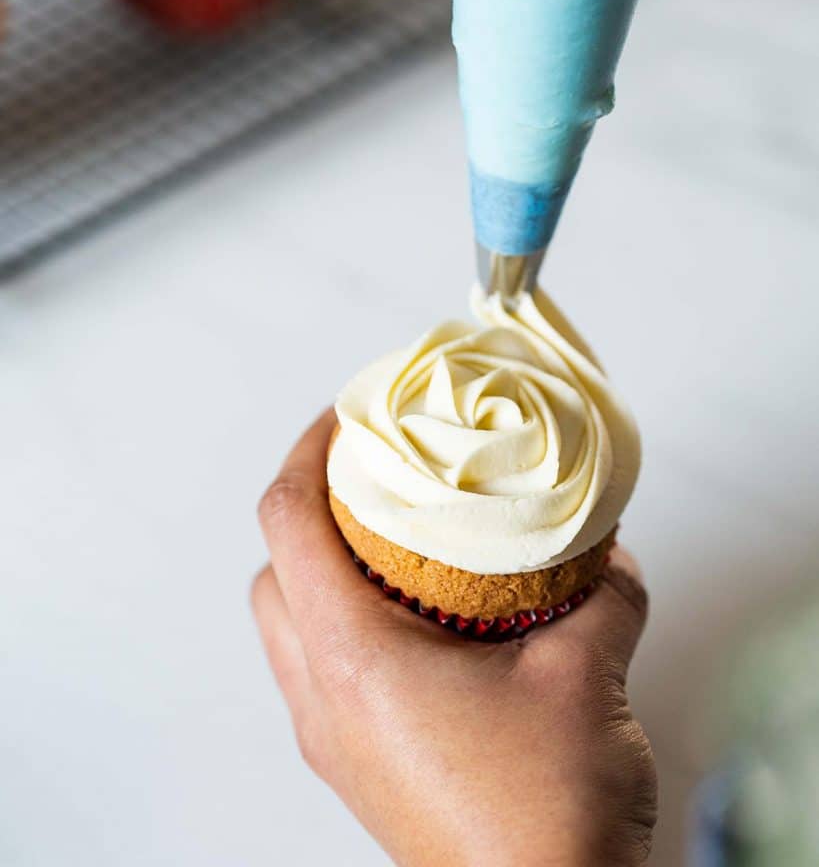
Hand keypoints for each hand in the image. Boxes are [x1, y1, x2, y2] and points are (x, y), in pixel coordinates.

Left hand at [252, 411, 656, 866]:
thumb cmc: (548, 815)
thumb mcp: (587, 674)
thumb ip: (602, 591)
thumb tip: (607, 549)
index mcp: (354, 659)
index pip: (287, 522)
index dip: (306, 451)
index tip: (347, 418)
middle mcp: (323, 700)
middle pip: (273, 573)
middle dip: (309, 511)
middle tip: (372, 478)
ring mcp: (334, 743)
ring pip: (290, 628)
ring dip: (326, 572)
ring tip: (395, 544)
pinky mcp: (359, 771)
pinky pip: (323, 672)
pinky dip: (350, 624)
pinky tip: (425, 624)